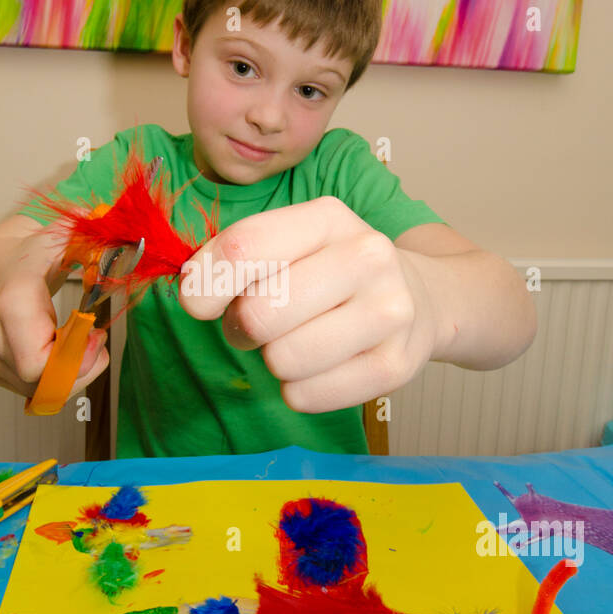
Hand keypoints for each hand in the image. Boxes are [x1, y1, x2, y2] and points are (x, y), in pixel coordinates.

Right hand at [0, 223, 108, 399]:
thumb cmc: (23, 258)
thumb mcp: (60, 239)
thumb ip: (93, 240)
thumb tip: (128, 241)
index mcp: (12, 304)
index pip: (40, 364)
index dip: (77, 360)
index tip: (96, 334)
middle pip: (44, 385)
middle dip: (81, 371)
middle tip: (95, 343)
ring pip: (40, 393)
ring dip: (71, 375)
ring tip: (80, 345)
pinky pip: (32, 391)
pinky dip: (55, 378)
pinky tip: (60, 351)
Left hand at [178, 197, 441, 412]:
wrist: (421, 298)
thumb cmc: (332, 272)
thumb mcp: (291, 243)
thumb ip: (234, 257)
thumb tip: (192, 291)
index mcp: (328, 217)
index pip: (243, 248)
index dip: (203, 285)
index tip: (199, 302)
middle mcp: (368, 256)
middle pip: (259, 313)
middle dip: (241, 327)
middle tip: (257, 324)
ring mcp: (389, 312)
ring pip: (282, 360)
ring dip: (273, 360)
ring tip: (294, 342)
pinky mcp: (396, 366)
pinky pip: (306, 396)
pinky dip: (297, 390)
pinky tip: (319, 367)